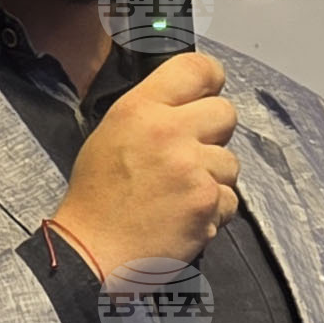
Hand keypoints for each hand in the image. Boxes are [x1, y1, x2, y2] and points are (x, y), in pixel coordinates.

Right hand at [48, 50, 238, 274]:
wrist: (93, 253)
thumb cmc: (97, 200)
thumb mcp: (111, 135)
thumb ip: (151, 113)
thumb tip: (188, 104)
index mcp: (140, 109)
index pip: (197, 69)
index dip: (211, 80)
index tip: (209, 93)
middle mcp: (169, 132)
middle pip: (225, 113)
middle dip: (214, 135)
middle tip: (191, 156)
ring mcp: (191, 168)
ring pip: (230, 162)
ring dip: (212, 178)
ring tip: (179, 195)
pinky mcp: (206, 202)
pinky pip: (230, 199)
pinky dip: (213, 211)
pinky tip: (184, 217)